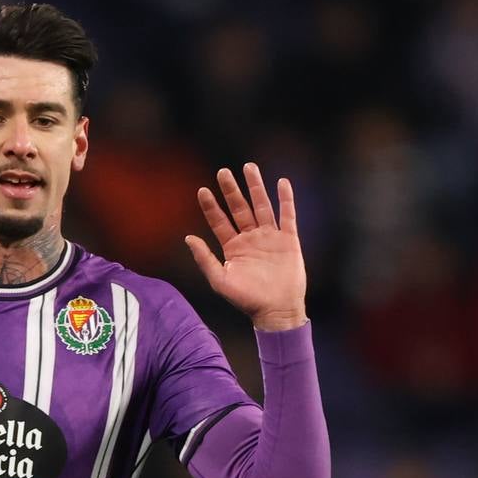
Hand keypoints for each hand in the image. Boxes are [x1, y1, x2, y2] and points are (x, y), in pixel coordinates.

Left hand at [185, 163, 306, 331]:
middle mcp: (250, 238)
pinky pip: (287, 216)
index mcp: (233, 247)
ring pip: (262, 206)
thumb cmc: (247, 300)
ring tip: (249, 167)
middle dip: (231, 190)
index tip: (203, 190)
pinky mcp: (289, 240)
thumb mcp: (220, 280)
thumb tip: (188, 238)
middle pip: (239, 208)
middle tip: (223, 171)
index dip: (211, 206)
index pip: (219, 221)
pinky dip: (286, 200)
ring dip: (256, 187)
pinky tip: (282, 183)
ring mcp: (270, 238)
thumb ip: (205, 259)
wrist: (277, 311)